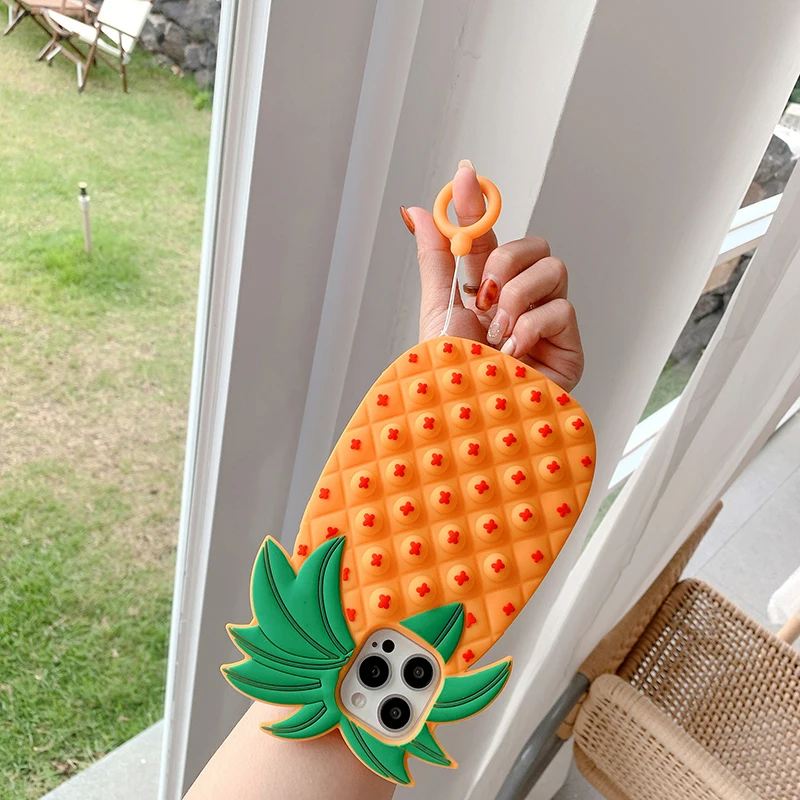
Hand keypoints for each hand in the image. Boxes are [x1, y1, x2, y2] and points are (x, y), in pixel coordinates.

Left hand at [401, 161, 583, 391]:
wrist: (470, 420)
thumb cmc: (454, 374)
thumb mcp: (438, 310)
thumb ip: (436, 258)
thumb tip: (415, 210)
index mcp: (484, 292)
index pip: (488, 237)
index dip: (477, 205)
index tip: (464, 175)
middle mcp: (518, 302)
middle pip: (534, 245)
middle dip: (506, 262)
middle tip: (484, 295)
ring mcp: (546, 323)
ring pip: (554, 268)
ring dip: (518, 297)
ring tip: (497, 333)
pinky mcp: (569, 346)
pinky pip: (563, 308)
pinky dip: (533, 326)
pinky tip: (515, 351)